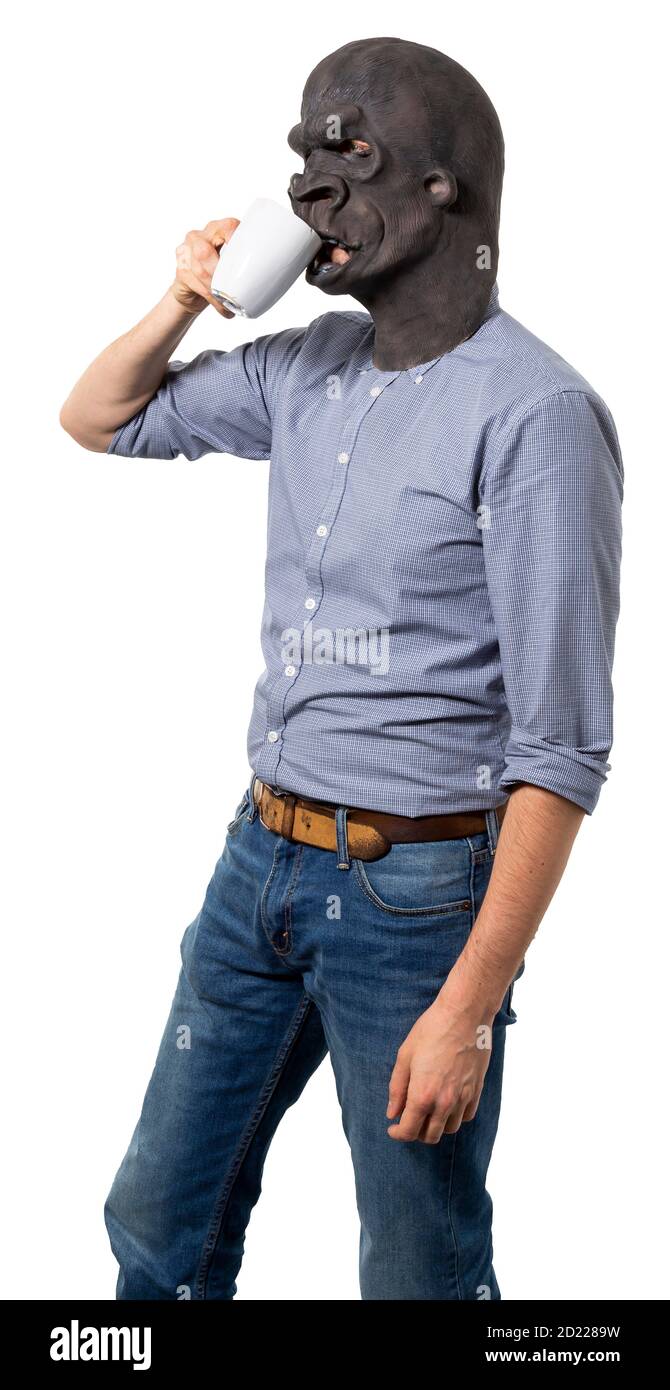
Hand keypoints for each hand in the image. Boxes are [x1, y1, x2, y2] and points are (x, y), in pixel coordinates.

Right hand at [171, 218, 239, 316]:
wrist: (192, 293)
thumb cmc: (217, 275)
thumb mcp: (231, 263)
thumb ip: (243, 261)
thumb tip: (272, 275)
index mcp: (216, 229)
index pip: (227, 226)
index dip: (235, 236)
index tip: (245, 251)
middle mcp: (198, 237)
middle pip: (205, 251)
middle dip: (221, 273)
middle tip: (235, 289)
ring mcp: (186, 252)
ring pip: (201, 270)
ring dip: (218, 291)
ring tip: (231, 304)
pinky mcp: (181, 271)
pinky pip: (197, 285)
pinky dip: (213, 300)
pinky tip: (222, 308)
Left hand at [386, 989, 493, 1143]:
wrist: (464, 1015)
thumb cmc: (431, 1030)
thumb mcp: (405, 1056)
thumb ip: (397, 1088)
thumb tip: (392, 1113)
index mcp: (423, 1095)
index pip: (409, 1131)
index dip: (397, 1134)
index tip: (392, 1128)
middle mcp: (445, 1102)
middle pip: (430, 1136)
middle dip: (416, 1133)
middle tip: (408, 1119)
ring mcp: (463, 1097)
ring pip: (449, 1129)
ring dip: (436, 1126)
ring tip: (427, 1112)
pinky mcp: (477, 1090)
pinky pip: (466, 1116)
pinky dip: (454, 1117)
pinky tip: (446, 1104)